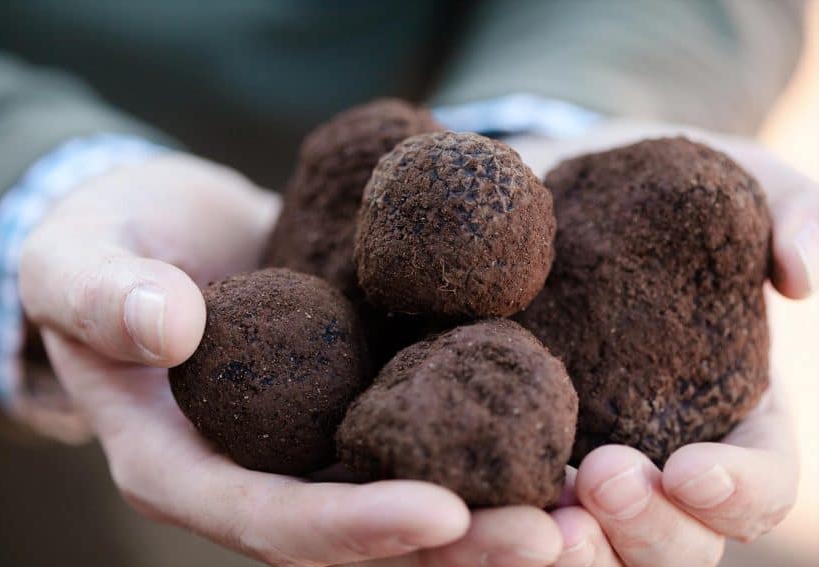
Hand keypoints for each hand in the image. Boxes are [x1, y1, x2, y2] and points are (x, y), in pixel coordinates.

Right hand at [19, 152, 566, 565]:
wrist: (155, 231)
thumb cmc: (102, 247)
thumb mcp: (75, 260)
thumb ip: (103, 294)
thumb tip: (168, 323)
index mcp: (180, 464)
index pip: (266, 518)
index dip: (349, 526)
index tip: (440, 513)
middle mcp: (255, 471)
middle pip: (356, 533)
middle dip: (452, 545)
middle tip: (552, 536)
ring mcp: (308, 439)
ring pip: (402, 500)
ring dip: (490, 512)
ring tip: (584, 507)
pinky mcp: (350, 396)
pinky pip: (418, 436)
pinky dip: (485, 447)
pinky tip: (559, 439)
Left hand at [509, 121, 814, 565]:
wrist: (544, 193)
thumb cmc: (649, 192)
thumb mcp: (732, 180)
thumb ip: (791, 211)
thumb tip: (803, 277)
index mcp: (729, 415)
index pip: (758, 483)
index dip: (738, 493)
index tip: (692, 471)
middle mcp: (659, 461)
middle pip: (677, 544)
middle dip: (649, 529)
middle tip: (604, 479)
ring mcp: (581, 468)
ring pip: (595, 552)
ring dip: (575, 554)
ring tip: (544, 523)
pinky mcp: (512, 458)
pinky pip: (510, 520)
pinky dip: (497, 533)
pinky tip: (472, 508)